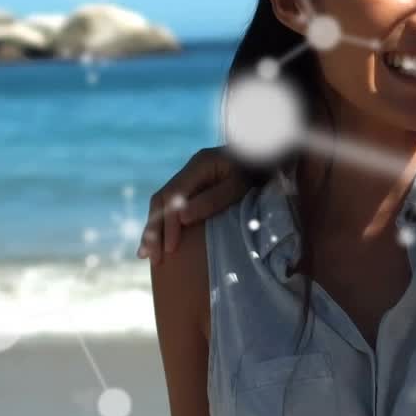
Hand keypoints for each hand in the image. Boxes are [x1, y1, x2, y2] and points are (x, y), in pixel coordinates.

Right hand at [138, 146, 250, 263]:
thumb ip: (212, 200)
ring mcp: (191, 177)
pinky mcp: (194, 187)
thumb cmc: (258, 173)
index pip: (173, 197)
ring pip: (162, 203)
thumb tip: (182, 218)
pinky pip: (172, 205)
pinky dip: (164, 224)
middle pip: (161, 200)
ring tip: (145, 254)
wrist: (270, 159)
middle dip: (153, 229)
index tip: (169, 249)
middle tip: (149, 257)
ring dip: (153, 229)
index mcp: (199, 164)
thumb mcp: (239, 186)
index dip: (168, 224)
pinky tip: (159, 241)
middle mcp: (190, 169)